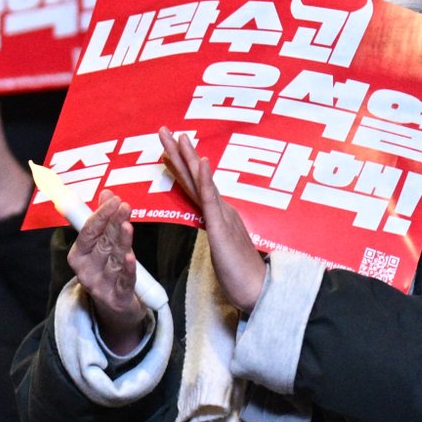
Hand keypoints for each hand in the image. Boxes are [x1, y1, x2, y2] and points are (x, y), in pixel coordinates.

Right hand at [70, 197, 151, 356]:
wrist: (115, 308)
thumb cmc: (108, 269)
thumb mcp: (103, 245)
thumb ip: (104, 220)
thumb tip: (107, 193)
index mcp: (78, 256)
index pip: (87, 232)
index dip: (100, 215)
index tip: (113, 200)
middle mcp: (86, 271)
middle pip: (102, 243)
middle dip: (113, 224)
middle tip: (124, 206)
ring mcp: (101, 286)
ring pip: (114, 259)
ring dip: (121, 242)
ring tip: (127, 225)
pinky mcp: (117, 298)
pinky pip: (124, 281)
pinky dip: (128, 269)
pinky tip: (131, 257)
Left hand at [162, 129, 267, 311]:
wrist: (258, 291)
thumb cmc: (241, 275)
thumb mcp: (222, 250)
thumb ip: (217, 234)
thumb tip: (211, 226)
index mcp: (218, 215)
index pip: (194, 186)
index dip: (180, 166)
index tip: (167, 148)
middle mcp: (221, 209)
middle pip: (195, 177)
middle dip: (178, 152)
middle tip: (163, 130)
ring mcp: (223, 216)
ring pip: (202, 182)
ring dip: (189, 157)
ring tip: (178, 136)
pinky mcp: (223, 228)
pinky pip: (212, 200)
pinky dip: (206, 179)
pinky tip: (201, 162)